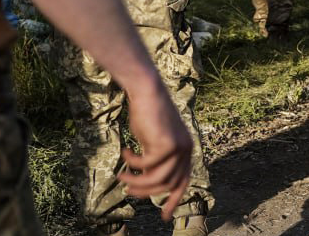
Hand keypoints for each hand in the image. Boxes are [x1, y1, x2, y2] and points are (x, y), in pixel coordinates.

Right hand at [119, 82, 193, 220]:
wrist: (148, 92)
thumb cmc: (148, 115)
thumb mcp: (154, 141)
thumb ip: (156, 159)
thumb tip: (148, 180)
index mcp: (186, 150)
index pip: (183, 182)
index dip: (174, 200)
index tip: (164, 217)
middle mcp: (186, 150)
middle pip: (168, 184)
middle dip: (146, 191)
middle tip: (128, 189)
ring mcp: (179, 148)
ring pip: (157, 179)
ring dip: (136, 181)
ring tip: (122, 175)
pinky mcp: (167, 144)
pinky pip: (146, 165)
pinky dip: (132, 162)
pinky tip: (125, 151)